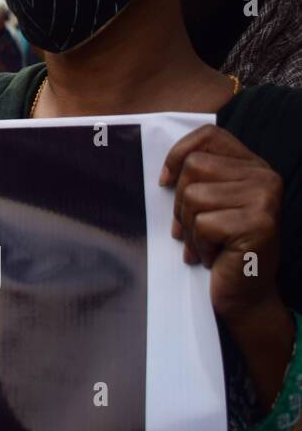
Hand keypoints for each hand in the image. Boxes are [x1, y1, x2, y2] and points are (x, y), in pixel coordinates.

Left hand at [161, 124, 283, 319]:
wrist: (244, 295)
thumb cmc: (219, 247)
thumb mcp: (207, 204)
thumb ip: (196, 178)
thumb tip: (164, 173)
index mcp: (252, 165)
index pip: (208, 136)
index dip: (178, 154)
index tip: (166, 182)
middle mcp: (265, 176)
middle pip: (194, 167)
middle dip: (181, 203)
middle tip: (194, 229)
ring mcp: (265, 199)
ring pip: (194, 196)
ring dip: (189, 228)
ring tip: (204, 244)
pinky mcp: (259, 224)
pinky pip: (203, 224)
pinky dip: (199, 245)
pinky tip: (213, 256)